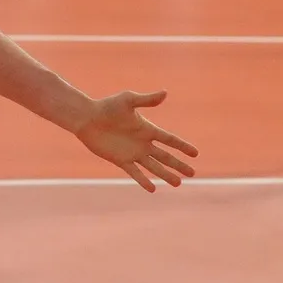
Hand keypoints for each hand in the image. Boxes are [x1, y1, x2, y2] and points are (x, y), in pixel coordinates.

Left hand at [74, 90, 197, 191]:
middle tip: (192, 173)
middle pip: (165, 156)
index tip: (195, 153)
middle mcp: (142, 143)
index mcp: (147, 129)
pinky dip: (143, 181)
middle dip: (178, 165)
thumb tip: (165, 93)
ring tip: (178, 183)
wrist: (87, 118)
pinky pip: (135, 173)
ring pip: (153, 167)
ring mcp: (132, 152)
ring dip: (166, 175)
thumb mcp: (128, 100)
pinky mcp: (120, 160)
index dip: (182, 146)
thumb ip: (146, 100)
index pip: (169, 140)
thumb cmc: (107, 106)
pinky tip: (153, 189)